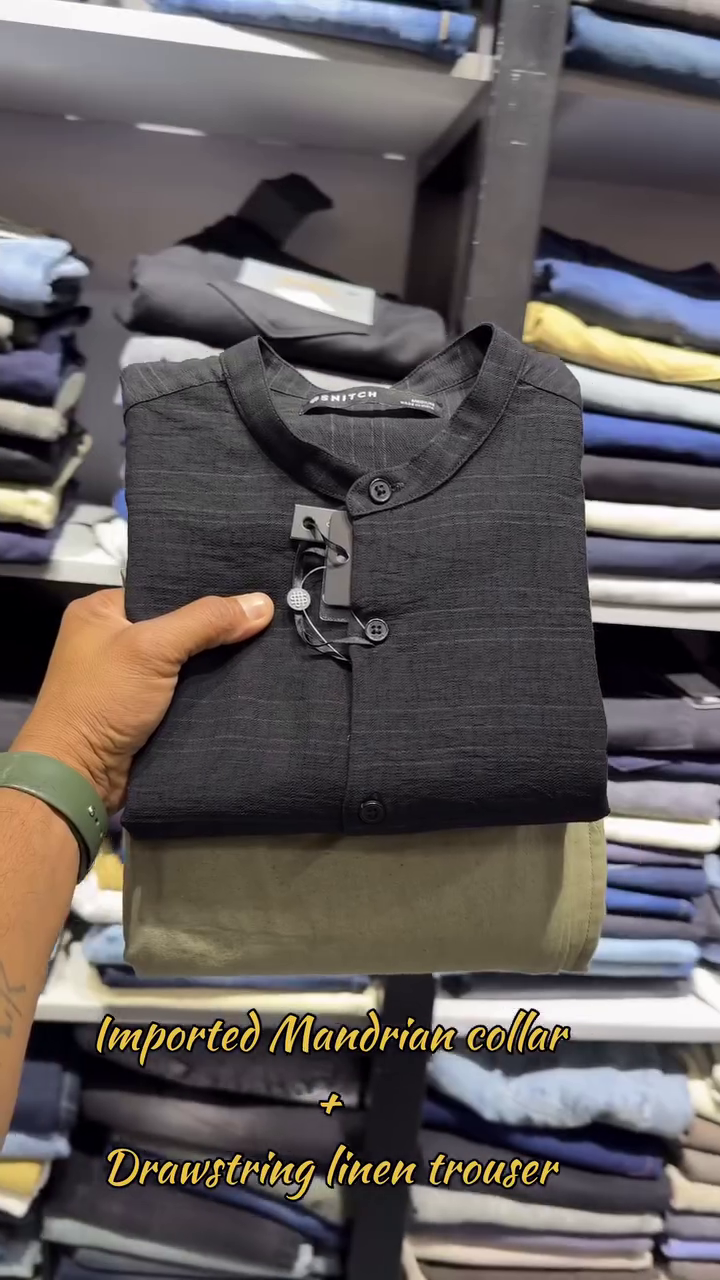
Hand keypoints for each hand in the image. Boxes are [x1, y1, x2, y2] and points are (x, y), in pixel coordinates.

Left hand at [12, 588, 273, 811]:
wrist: (78, 777)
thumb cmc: (102, 701)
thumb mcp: (153, 649)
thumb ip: (206, 622)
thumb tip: (263, 603)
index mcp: (100, 611)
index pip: (162, 589)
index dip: (204, 591)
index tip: (250, 591)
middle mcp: (112, 640)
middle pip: (178, 626)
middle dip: (217, 630)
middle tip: (266, 622)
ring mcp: (127, 679)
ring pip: (185, 662)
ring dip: (217, 664)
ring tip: (268, 650)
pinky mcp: (143, 712)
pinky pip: (184, 693)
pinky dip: (209, 692)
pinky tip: (246, 684)